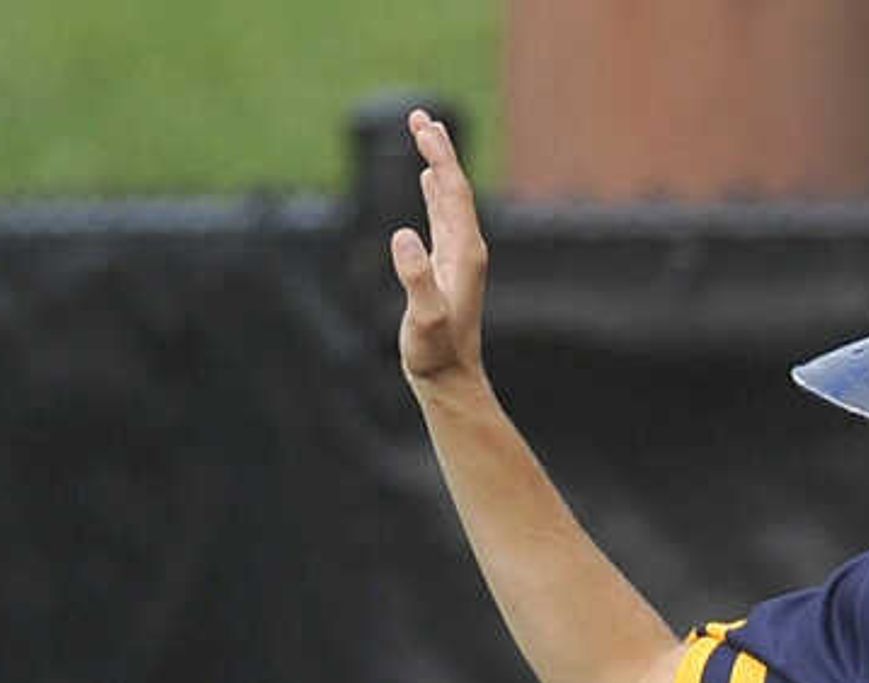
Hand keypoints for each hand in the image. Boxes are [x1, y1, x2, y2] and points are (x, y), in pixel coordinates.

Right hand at [390, 108, 488, 389]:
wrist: (450, 379)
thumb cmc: (435, 352)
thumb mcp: (424, 317)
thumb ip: (415, 277)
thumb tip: (402, 235)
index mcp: (464, 250)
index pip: (454, 191)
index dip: (440, 157)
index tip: (422, 127)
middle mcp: (466, 247)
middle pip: (454, 186)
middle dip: (438, 150)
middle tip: (418, 117)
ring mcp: (458, 256)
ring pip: (449, 198)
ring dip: (437, 166)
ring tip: (424, 136)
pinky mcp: (447, 267)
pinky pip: (443, 218)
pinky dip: (434, 193)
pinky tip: (428, 183)